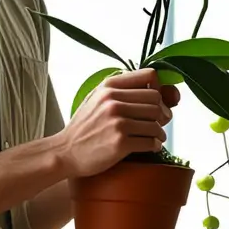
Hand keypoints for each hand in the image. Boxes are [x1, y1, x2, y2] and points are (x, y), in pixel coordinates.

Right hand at [58, 68, 173, 177]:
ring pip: (156, 122)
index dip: (159, 87)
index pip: (149, 76)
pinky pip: (151, 142)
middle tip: (161, 122)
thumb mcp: (95, 98)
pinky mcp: (120, 143)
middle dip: (163, 113)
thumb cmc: (83, 127)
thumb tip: (154, 89)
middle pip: (156, 100)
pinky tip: (151, 146)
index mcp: (109, 87)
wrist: (65, 152)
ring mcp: (118, 123)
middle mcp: (113, 102)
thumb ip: (119, 89)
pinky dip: (155, 145)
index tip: (158, 100)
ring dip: (160, 132)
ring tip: (157, 136)